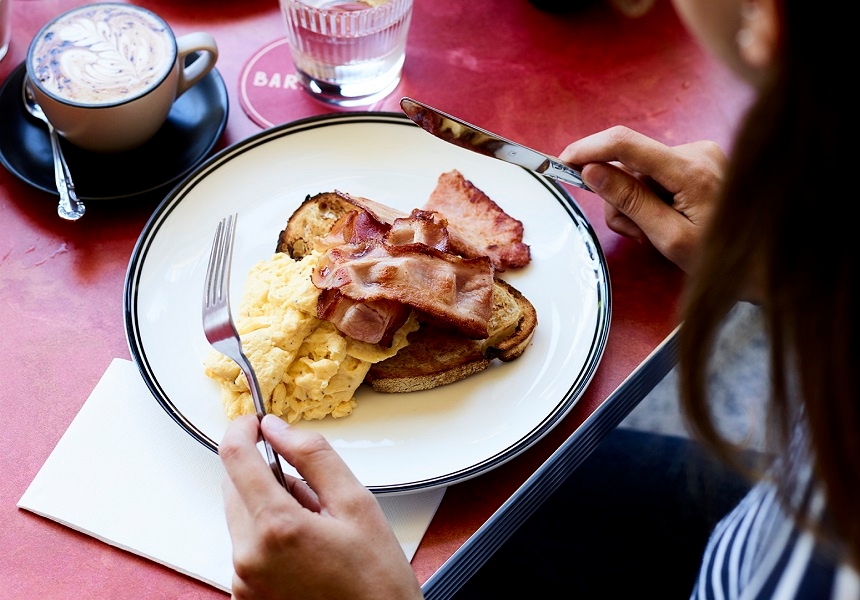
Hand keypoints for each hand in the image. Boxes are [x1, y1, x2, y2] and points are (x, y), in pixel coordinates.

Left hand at [220, 414, 423, 599]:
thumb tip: (279, 429)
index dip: (242, 429)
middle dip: (265, 476)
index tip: (255, 421)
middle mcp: (248, 557)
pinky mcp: (244, 596)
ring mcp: (243, 581)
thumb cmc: (375, 579)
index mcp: (276, 527)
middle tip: (311, 494)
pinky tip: (304, 552)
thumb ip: (314, 456)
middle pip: (234, 487)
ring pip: (240, 517)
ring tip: (315, 530)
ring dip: (268, 508)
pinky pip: (245, 548)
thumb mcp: (357, 504)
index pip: (235, 457)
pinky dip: (267, 538)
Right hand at [560, 126, 726, 273]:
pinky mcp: (699, 162)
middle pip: (630, 165)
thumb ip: (630, 202)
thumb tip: (592, 171)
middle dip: (621, 199)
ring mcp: (700, 155)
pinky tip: (668, 221)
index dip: (588, 149)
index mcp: (690, 169)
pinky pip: (656, 176)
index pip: (625, 144)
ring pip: (640, 174)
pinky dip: (652, 200)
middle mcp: (696, 151)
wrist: (766, 262)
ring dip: (637, 205)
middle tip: (637, 233)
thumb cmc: (722, 259)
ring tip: (657, 233)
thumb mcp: (670, 238)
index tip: (561, 162)